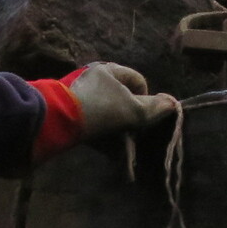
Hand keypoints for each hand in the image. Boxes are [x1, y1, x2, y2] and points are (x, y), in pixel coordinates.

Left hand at [27, 62, 179, 159]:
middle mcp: (94, 79)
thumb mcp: (131, 111)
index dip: (147, 100)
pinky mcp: (67, 113)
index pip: (139, 81)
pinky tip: (107, 155)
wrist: (53, 121)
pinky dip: (102, 138)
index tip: (144, 119)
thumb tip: (174, 103)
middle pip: (122, 100)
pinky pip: (92, 125)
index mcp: (110, 70)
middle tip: (134, 139)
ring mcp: (79, 96)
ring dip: (117, 134)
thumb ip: (154, 108)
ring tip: (123, 156)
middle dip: (130, 121)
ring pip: (107, 115)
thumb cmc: (98, 110)